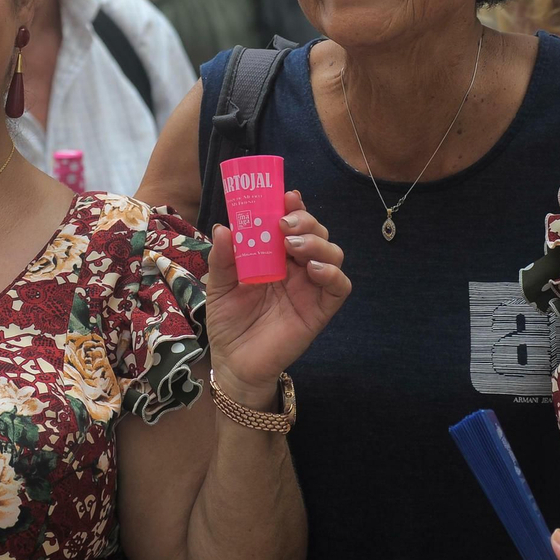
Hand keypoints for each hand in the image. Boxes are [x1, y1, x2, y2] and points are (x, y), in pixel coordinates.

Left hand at [204, 191, 349, 408]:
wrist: (233, 363)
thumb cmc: (228, 321)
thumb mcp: (219, 286)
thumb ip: (223, 258)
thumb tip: (224, 228)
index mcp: (274, 255)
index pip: (291, 223)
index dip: (293, 207)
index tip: (286, 197)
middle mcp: (296, 267)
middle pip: (315, 232)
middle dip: (305, 221)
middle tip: (284, 224)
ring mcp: (310, 287)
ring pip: (332, 253)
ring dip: (318, 243)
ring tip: (294, 246)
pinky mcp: (320, 310)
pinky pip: (340, 287)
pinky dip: (333, 273)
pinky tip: (314, 271)